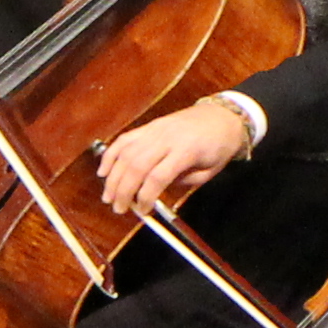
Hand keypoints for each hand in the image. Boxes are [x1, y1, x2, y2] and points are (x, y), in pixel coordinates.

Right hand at [95, 96, 254, 212]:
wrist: (224, 116)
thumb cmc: (220, 146)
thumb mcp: (209, 171)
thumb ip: (183, 181)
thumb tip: (155, 191)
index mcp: (186, 151)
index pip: (157, 177)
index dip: (146, 197)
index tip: (143, 211)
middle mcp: (166, 138)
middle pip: (136, 166)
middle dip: (123, 190)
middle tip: (119, 208)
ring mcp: (155, 129)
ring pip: (125, 153)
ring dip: (113, 177)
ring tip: (108, 196)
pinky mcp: (149, 125)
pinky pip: (124, 139)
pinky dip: (110, 155)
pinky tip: (103, 171)